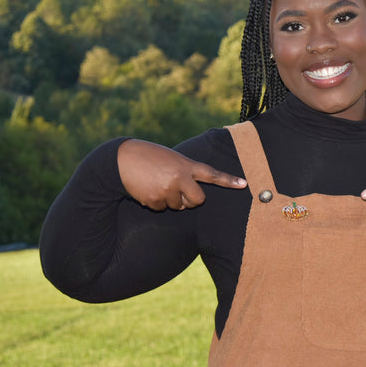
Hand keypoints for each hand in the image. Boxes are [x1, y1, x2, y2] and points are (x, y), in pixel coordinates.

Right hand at [117, 139, 246, 210]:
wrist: (122, 159)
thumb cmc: (150, 157)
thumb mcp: (171, 158)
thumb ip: (185, 172)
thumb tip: (191, 198)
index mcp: (186, 165)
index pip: (212, 174)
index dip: (228, 180)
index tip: (244, 185)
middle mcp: (180, 178)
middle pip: (197, 201)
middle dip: (190, 201)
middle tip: (177, 190)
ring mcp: (168, 190)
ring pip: (177, 206)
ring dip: (169, 200)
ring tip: (156, 183)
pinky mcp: (154, 200)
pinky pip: (161, 209)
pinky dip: (155, 203)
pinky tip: (146, 189)